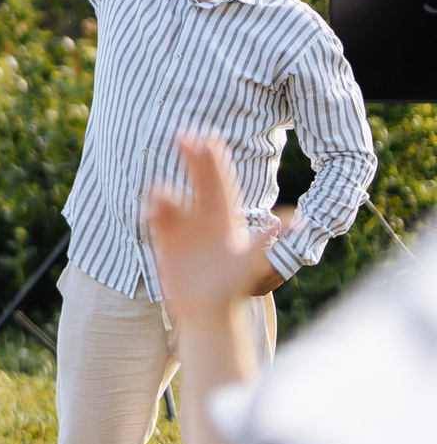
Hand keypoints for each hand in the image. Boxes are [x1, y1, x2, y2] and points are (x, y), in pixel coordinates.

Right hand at [149, 134, 279, 315]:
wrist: (208, 310)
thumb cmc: (233, 288)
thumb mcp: (252, 264)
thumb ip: (266, 241)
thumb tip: (293, 221)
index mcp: (226, 219)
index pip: (220, 183)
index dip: (214, 161)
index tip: (208, 138)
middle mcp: (205, 218)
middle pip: (198, 182)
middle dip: (191, 158)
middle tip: (182, 133)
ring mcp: (184, 228)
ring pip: (173, 200)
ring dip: (166, 194)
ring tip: (157, 194)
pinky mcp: (166, 242)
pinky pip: (157, 220)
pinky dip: (154, 212)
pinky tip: (151, 209)